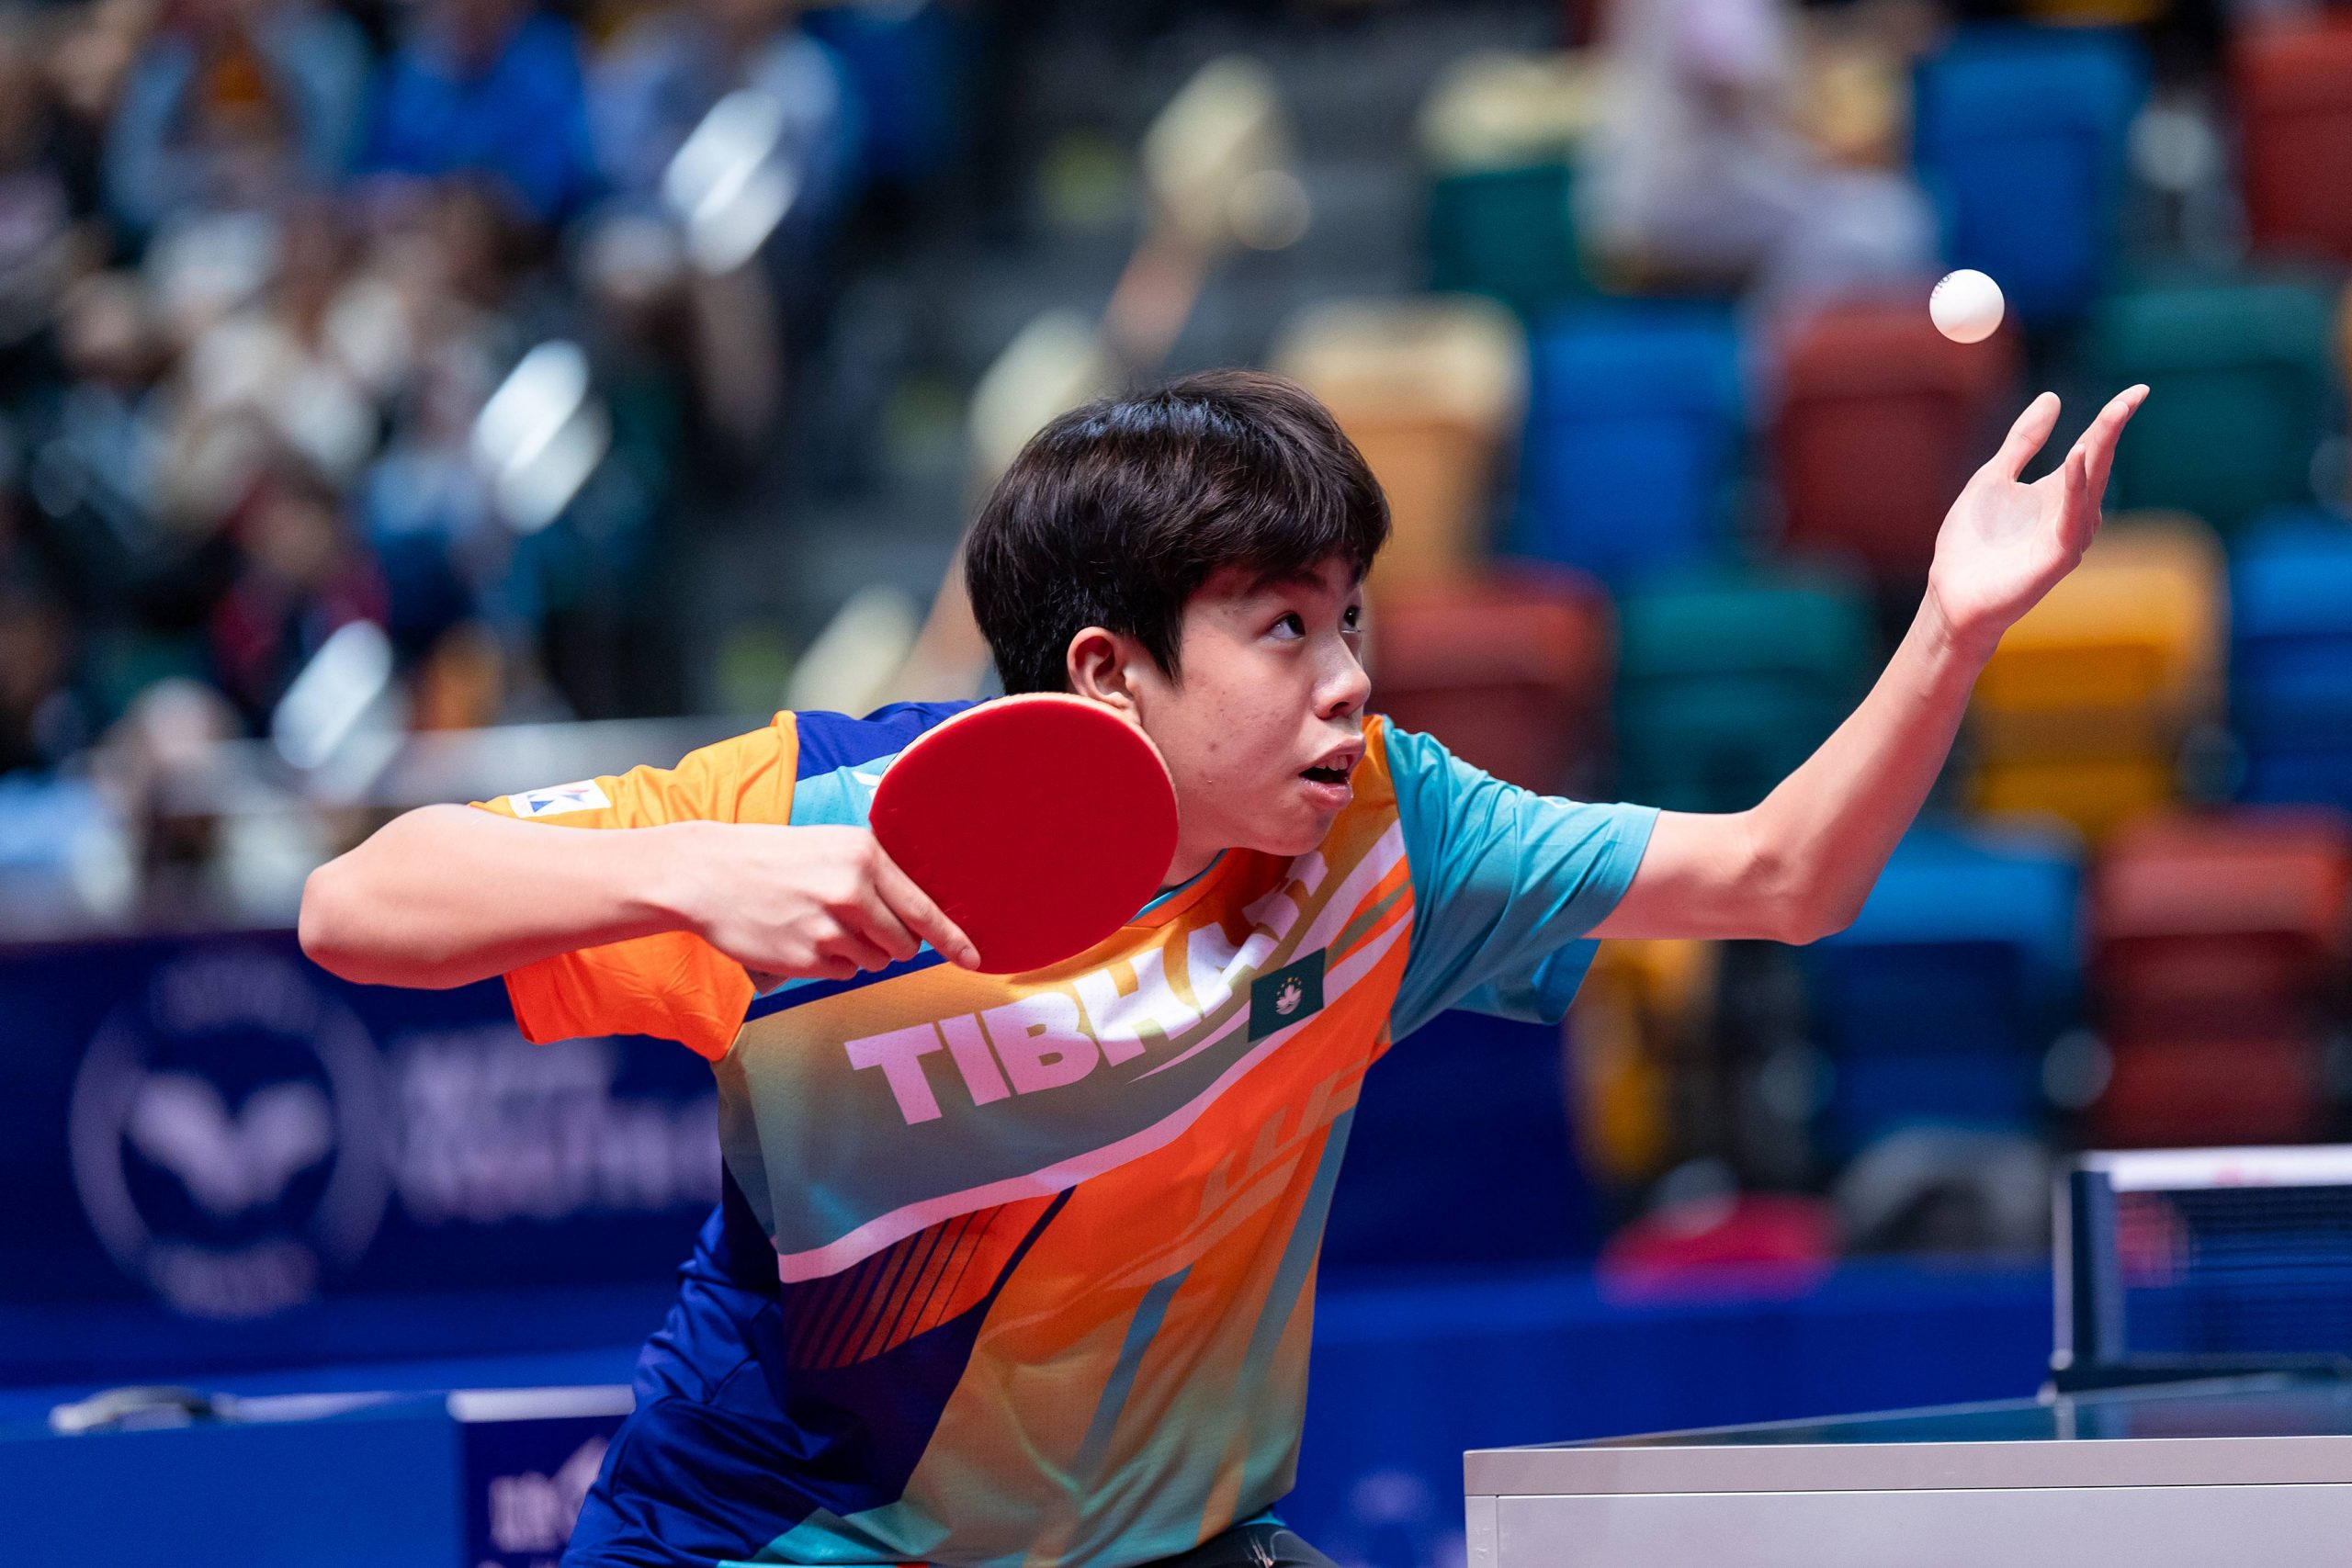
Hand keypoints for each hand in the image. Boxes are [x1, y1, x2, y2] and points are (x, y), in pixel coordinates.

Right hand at [666, 824, 979, 981]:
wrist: (708, 873)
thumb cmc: (775, 858)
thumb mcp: (833, 845)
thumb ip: (878, 874)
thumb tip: (921, 913)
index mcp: (864, 856)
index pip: (923, 909)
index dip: (953, 940)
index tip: (975, 959)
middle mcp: (851, 892)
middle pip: (904, 944)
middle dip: (892, 943)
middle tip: (856, 923)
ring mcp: (827, 928)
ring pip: (874, 962)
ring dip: (858, 952)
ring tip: (820, 923)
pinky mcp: (804, 958)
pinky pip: (842, 974)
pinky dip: (830, 964)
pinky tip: (802, 937)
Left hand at [1924, 385, 2149, 659]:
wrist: (1952, 594)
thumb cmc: (1972, 543)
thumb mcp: (1994, 477)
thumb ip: (2023, 441)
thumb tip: (2054, 397)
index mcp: (2058, 491)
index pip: (2093, 447)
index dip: (2113, 419)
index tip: (2137, 389)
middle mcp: (2072, 512)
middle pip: (2099, 462)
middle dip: (2114, 428)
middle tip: (2134, 394)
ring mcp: (2069, 536)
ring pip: (2092, 488)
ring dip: (2099, 452)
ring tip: (2110, 416)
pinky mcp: (2059, 558)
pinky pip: (2074, 519)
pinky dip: (2078, 488)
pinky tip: (2077, 459)